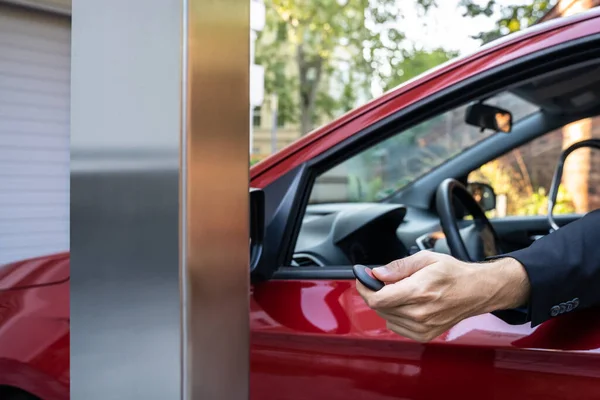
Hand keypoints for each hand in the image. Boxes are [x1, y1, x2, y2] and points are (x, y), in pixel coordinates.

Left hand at [356, 251, 529, 341]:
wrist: (476, 291)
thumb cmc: (454, 274)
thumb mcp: (426, 258)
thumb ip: (398, 267)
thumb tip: (377, 273)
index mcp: (419, 292)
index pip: (378, 299)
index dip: (365, 288)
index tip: (363, 280)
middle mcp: (419, 313)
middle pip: (379, 308)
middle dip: (376, 293)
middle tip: (384, 281)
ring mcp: (422, 327)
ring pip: (386, 317)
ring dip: (386, 304)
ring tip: (401, 291)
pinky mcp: (424, 335)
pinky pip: (396, 326)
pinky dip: (395, 315)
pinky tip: (406, 304)